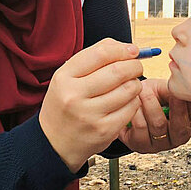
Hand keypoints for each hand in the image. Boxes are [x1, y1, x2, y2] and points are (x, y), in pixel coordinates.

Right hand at [40, 38, 142, 171]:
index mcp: (64, 77)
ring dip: (135, 83)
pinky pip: (131, 108)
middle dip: (134, 66)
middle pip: (117, 71)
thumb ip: (93, 58)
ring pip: (128, 89)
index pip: (100, 54)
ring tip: (130, 85)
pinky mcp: (104, 130)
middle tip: (136, 66)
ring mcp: (89, 115)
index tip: (132, 50)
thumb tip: (126, 47)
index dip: (122, 49)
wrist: (53, 143)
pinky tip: (126, 101)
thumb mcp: (67, 77)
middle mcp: (74, 95)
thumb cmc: (65, 104)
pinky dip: (134, 101)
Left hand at [119, 78, 190, 152]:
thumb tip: (180, 85)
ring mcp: (159, 145)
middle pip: (180, 127)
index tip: (184, 90)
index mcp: (189, 125)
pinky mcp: (140, 145)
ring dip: (150, 103)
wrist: (129, 104)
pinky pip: (140, 127)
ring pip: (158, 125)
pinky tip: (134, 102)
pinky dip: (137, 110)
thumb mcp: (166, 89)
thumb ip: (175, 89)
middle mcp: (177, 138)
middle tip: (169, 90)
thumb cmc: (152, 96)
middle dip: (175, 106)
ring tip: (143, 91)